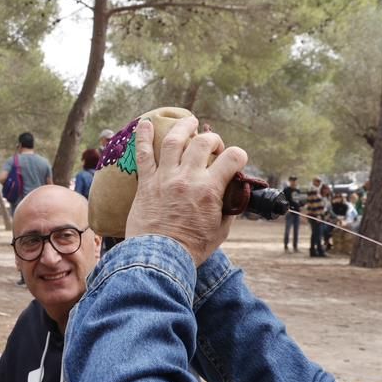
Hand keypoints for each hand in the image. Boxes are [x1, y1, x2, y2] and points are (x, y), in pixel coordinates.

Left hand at [123, 116, 247, 265]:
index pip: (232, 157)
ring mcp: (165, 178)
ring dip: (183, 127)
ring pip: (174, 141)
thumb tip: (233, 199)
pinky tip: (144, 123)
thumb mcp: (220, 231)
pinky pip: (143, 154)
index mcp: (210, 189)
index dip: (239, 155)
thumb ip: (228, 210)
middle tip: (212, 144)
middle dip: (212, 139)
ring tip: (189, 121)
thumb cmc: (191, 249)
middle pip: (203, 142)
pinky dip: (143, 136)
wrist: (159, 259)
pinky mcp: (146, 183)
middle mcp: (188, 178)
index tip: (237, 159)